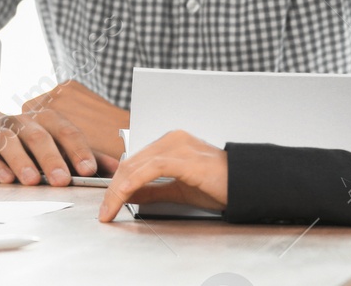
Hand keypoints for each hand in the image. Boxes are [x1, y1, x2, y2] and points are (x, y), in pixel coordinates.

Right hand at [0, 80, 125, 186]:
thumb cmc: (33, 141)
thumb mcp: (61, 146)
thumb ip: (85, 156)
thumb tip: (116, 168)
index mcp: (48, 119)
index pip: (66, 131)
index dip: (79, 149)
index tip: (88, 169)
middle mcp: (26, 122)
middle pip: (40, 136)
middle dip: (51, 158)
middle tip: (62, 179)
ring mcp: (3, 131)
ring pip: (12, 142)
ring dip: (22, 161)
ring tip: (32, 180)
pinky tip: (6, 179)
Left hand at [98, 131, 227, 221]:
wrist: (246, 185)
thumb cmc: (218, 184)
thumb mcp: (178, 189)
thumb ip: (153, 190)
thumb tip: (128, 194)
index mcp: (169, 143)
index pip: (133, 162)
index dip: (116, 184)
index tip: (107, 205)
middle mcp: (171, 140)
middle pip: (131, 163)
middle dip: (113, 189)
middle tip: (104, 211)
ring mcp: (178, 146)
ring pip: (137, 165)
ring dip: (119, 189)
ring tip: (110, 209)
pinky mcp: (185, 158)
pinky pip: (153, 168)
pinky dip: (135, 181)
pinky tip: (125, 194)